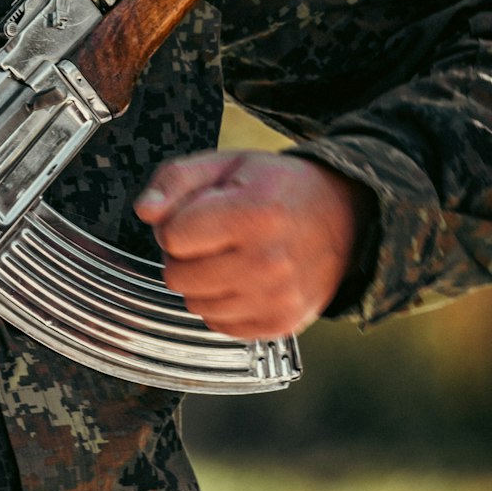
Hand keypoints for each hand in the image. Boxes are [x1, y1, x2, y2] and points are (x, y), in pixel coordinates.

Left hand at [135, 149, 374, 338]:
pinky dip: (222, 305)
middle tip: (215, 237)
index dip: (176, 222)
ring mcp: (277, 298)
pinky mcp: (282, 323)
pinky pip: (219, 325)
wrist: (346, 217)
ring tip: (231, 256)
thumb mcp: (227, 165)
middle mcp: (268, 262)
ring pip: (194, 304)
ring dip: (202, 282)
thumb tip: (145, 211)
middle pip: (177, 275)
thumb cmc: (279, 188)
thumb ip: (176, 180)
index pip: (172, 236)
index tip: (201, 214)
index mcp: (253, 213)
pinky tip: (243, 280)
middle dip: (185, 255)